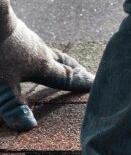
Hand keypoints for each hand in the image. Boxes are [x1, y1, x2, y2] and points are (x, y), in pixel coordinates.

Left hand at [0, 0, 93, 130]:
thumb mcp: (2, 83)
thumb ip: (13, 105)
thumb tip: (28, 126)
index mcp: (43, 65)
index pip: (66, 77)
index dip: (81, 83)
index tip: (96, 85)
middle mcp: (39, 50)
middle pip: (62, 61)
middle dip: (74, 69)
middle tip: (86, 73)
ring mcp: (26, 37)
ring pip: (47, 50)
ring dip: (57, 58)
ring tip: (59, 63)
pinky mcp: (11, 28)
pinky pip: (30, 42)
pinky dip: (37, 49)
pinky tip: (27, 48)